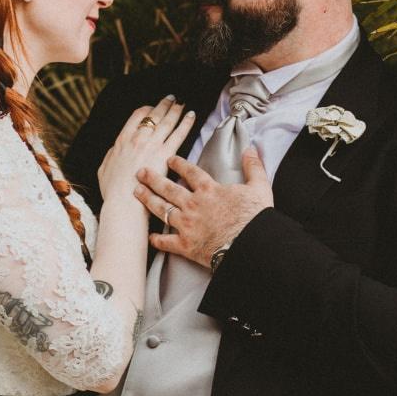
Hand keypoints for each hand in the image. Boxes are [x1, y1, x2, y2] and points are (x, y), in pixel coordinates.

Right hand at [98, 95, 194, 200]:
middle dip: (164, 105)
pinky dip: (186, 122)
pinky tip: (192, 116)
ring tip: (183, 104)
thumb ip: (110, 157)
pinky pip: (179, 134)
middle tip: (172, 99)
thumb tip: (113, 151)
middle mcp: (138, 139)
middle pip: (154, 116)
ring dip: (176, 110)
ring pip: (167, 121)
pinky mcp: (165, 154)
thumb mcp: (103, 170)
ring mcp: (152, 145)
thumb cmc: (113, 191)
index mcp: (122, 141)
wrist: (123, 202)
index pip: (137, 117)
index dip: (147, 110)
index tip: (152, 108)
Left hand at [134, 147, 272, 267]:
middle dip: (153, 178)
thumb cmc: (255, 218)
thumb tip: (251, 150)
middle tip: (141, 172)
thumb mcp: (259, 187)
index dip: (179, 164)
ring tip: (137, 192)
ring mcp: (187, 225)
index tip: (169, 158)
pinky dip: (157, 240)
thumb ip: (253, 167)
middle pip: (168, 188)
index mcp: (209, 190)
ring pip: (162, 209)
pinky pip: (166, 242)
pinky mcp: (186, 245)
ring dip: (148, 200)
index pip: (190, 172)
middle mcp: (193, 204)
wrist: (250, 245)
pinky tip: (149, 237)